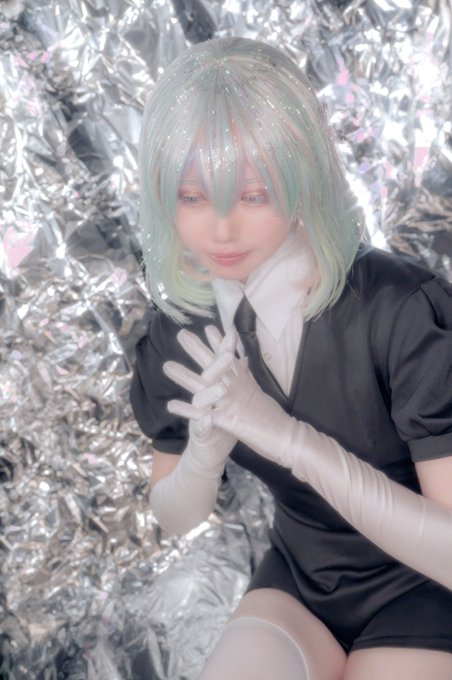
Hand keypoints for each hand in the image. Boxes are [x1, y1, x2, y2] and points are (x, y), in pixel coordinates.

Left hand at [164, 326, 297, 468]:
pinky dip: (187, 411)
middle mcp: (236, 388)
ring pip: (202, 386)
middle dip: (196, 349)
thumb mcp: (259, 393)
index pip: (229, 358)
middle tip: (181, 334)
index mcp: (244, 381)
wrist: (287, 437)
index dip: (218, 342)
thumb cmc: (273, 418)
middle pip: (213, 364)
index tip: (208, 328)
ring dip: (183, 376)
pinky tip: (171, 406)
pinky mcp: (227, 420)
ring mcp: (231, 402)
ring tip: (166, 366)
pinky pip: (202, 415)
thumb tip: (244, 363)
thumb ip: (248, 378)